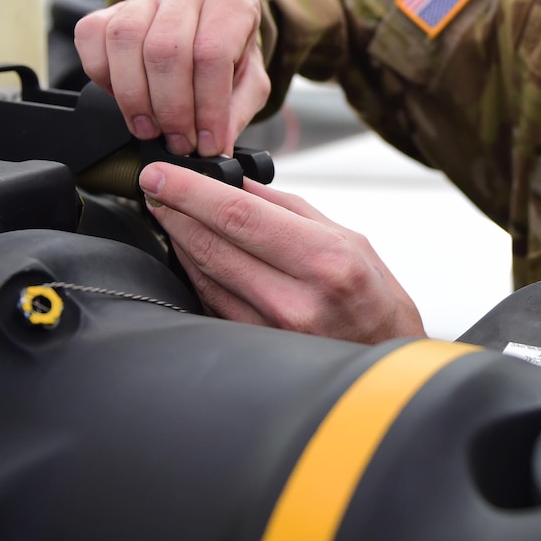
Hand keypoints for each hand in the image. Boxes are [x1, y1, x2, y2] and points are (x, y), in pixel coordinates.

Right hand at [74, 0, 270, 157]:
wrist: (208, 27)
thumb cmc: (231, 54)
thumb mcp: (250, 81)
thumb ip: (237, 111)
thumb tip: (216, 144)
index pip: (212, 53)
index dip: (207, 107)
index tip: (206, 143)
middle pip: (165, 50)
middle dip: (170, 109)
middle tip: (178, 141)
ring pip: (125, 40)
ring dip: (134, 98)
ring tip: (150, 129)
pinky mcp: (111, 6)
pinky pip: (93, 36)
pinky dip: (102, 76)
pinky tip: (125, 100)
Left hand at [140, 163, 424, 343]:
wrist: (387, 365)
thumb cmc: (376, 300)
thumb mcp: (351, 239)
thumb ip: (291, 209)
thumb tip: (241, 185)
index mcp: (325, 261)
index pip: (238, 216)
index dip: (190, 192)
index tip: (160, 175)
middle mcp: (294, 300)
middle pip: (211, 245)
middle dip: (174, 210)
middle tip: (153, 187)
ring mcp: (270, 330)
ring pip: (204, 274)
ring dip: (179, 239)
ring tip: (168, 212)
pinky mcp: (253, 348)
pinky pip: (211, 301)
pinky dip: (195, 271)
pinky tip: (189, 252)